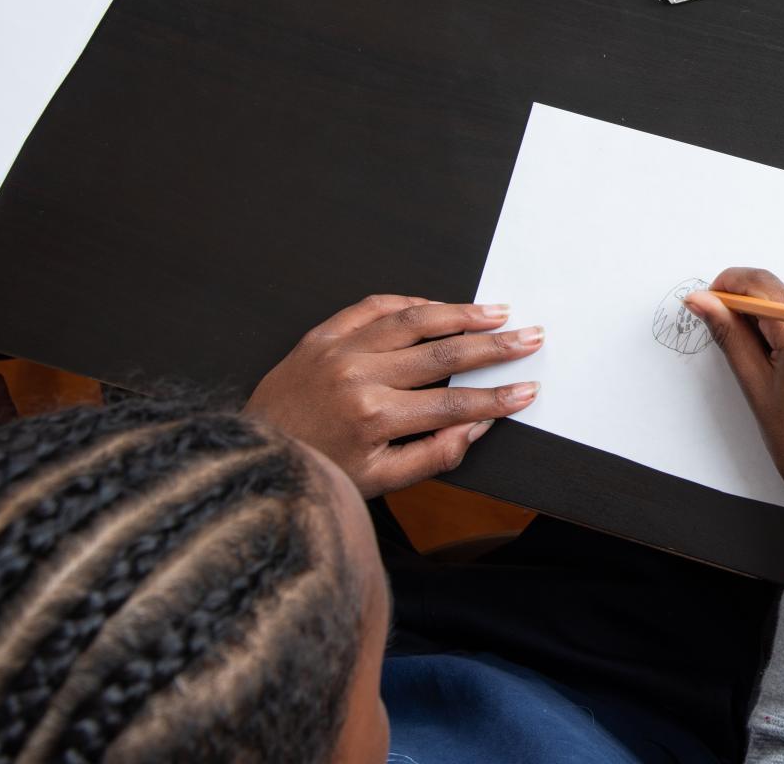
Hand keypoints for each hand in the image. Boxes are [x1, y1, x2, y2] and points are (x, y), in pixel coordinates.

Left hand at [245, 295, 543, 497]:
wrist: (253, 456)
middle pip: (444, 353)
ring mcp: (338, 350)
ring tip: (496, 312)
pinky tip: (437, 305)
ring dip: (460, 313)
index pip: (454, 402)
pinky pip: (372, 307)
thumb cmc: (317, 472)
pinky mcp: (321, 335)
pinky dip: (409, 302)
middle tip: (529, 336)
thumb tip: (477, 426)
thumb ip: (434, 455)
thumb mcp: (379, 482)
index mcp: (375, 417)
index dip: (497, 397)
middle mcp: (358, 376)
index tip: (527, 389)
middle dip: (495, 346)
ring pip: (412, 320)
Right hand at [684, 269, 783, 599]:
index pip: (761, 285)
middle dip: (753, 312)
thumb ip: (730, 335)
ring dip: (781, 323)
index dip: (729, 286)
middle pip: (781, 295)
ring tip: (778, 371)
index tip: (709, 298)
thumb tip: (703, 300)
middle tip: (741, 350)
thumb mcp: (756, 387)